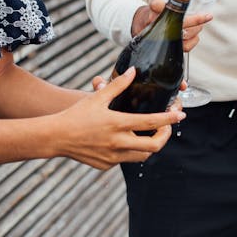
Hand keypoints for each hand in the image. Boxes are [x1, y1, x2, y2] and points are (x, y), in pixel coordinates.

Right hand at [60, 68, 183, 169]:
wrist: (56, 137)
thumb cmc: (76, 115)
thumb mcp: (97, 98)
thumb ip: (117, 85)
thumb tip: (132, 72)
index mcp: (118, 124)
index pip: (151, 122)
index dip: (169, 119)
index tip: (180, 115)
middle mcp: (118, 143)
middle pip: (154, 146)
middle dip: (165, 136)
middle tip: (166, 127)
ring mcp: (113, 157)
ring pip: (142, 156)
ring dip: (149, 146)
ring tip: (149, 134)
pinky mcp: (106, 165)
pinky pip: (124, 160)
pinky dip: (129, 151)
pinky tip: (125, 140)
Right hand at [131, 0, 213, 51]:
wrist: (142, 26)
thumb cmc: (156, 10)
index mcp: (153, 8)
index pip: (158, 4)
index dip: (173, 2)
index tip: (184, 0)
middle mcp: (155, 22)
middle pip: (178, 22)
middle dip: (195, 20)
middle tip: (207, 16)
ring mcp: (160, 35)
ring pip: (183, 35)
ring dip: (196, 29)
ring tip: (200, 24)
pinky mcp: (166, 46)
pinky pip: (184, 46)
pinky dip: (193, 40)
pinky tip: (195, 35)